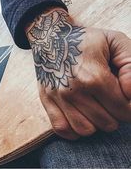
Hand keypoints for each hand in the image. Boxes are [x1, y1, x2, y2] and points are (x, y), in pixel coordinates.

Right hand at [25, 7, 130, 139]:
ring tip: (96, 109)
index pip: (123, 110)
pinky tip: (80, 117)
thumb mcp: (115, 41)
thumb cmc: (85, 40)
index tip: (124, 97)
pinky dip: (74, 129)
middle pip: (107, 123)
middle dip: (114, 115)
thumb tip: (130, 94)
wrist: (51, 39)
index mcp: (94, 77)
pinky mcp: (46, 101)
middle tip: (110, 100)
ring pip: (85, 130)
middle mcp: (73, 91)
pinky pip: (62, 128)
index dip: (129, 107)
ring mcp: (58, 98)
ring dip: (96, 123)